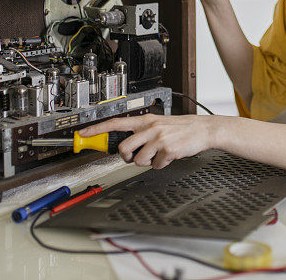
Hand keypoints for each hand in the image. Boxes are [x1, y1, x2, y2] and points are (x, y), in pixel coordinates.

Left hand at [78, 114, 217, 168]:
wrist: (202, 129)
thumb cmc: (180, 128)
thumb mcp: (158, 124)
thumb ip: (142, 131)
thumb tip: (125, 145)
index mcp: (145, 120)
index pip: (115, 123)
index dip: (96, 129)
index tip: (83, 133)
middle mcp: (150, 127)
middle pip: (124, 148)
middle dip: (127, 157)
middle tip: (135, 157)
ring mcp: (159, 138)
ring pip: (139, 160)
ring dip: (147, 162)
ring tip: (157, 155)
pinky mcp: (168, 149)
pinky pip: (155, 165)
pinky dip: (161, 165)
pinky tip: (168, 156)